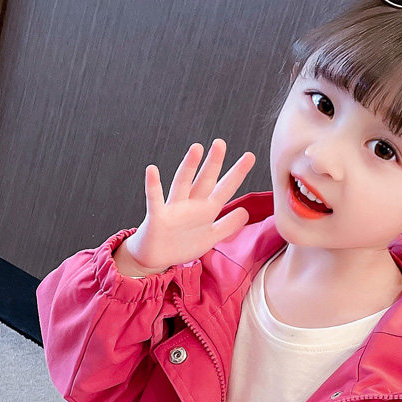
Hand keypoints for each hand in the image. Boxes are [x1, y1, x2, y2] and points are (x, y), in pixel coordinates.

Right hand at [124, 139, 256, 273]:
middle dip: (214, 163)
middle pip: (205, 181)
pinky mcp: (158, 217)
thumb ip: (227, 226)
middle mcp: (190, 204)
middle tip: (221, 143)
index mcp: (205, 210)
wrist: (155, 258)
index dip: (237, 174)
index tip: (249, 156)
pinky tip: (152, 170)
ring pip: (182, 184)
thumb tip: (245, 212)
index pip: (224, 189)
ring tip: (196, 148)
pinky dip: (153, 186)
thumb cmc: (181, 245)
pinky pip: (154, 199)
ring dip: (189, 167)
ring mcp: (173, 209)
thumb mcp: (209, 237)